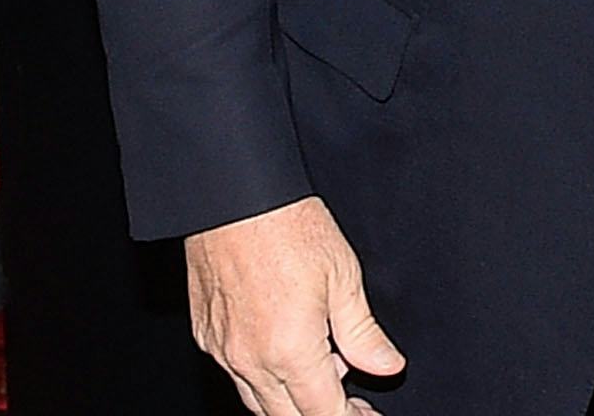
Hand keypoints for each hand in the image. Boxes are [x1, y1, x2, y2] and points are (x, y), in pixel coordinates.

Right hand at [184, 196, 403, 415]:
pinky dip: (265, 377)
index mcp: (290, 351)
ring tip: (327, 371)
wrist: (232, 200)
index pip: (323, 411)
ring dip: (291, 399)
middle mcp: (249, 360)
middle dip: (322, 415)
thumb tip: (387, 366)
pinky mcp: (206, 336)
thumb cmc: (288, 229)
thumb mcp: (344, 277)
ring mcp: (222, 351)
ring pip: (257, 400)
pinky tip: (290, 352)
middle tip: (353, 405)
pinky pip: (236, 375)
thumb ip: (363, 332)